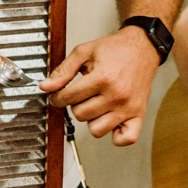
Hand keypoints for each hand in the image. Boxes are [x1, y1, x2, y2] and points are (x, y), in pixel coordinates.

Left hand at [38, 25, 157, 145]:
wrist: (142, 48)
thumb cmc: (114, 49)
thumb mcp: (84, 52)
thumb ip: (63, 70)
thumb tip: (45, 86)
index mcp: (103, 77)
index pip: (69, 97)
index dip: (57, 97)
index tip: (58, 96)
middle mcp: (117, 95)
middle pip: (81, 115)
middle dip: (75, 105)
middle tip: (81, 95)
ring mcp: (128, 107)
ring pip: (97, 130)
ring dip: (92, 119)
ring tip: (96, 104)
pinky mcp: (139, 114)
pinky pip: (125, 139)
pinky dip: (116, 135)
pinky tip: (110, 120)